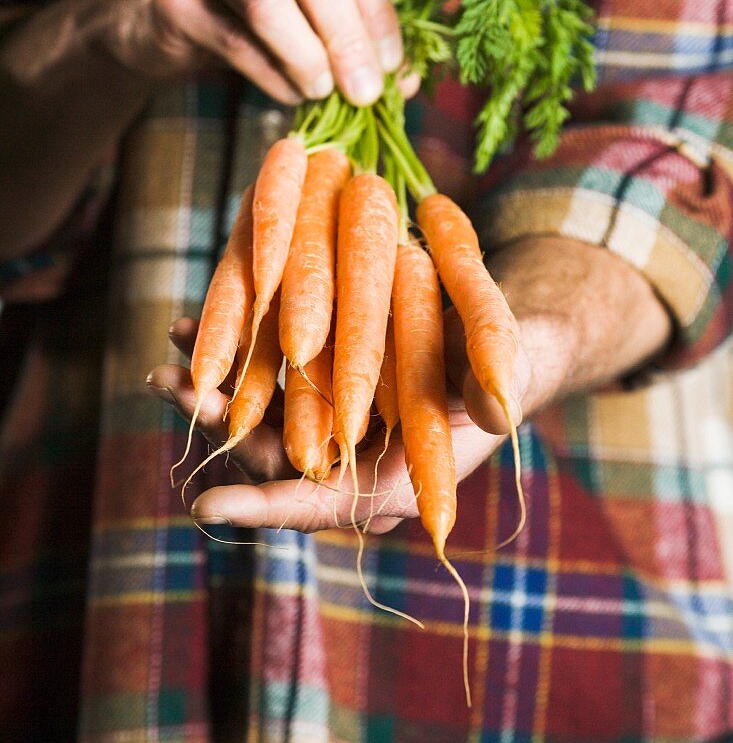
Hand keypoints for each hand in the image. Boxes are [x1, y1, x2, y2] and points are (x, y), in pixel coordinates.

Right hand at [108, 0, 413, 105]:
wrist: (152, 16)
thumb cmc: (247, 7)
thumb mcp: (305, 5)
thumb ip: (355, 31)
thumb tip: (404, 82)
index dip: (381, 16)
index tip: (391, 68)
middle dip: (350, 42)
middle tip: (365, 93)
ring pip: (272, 7)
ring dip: (308, 60)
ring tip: (323, 92)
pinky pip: (234, 41)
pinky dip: (271, 77)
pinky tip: (289, 94)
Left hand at [146, 235, 670, 534]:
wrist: (496, 340)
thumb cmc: (506, 364)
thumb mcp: (507, 372)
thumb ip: (499, 393)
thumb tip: (497, 414)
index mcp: (394, 478)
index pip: (325, 505)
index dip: (268, 507)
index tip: (208, 506)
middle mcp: (350, 460)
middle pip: (273, 459)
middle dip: (220, 428)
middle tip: (170, 387)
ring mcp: (330, 423)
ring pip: (259, 421)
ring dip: (212, 392)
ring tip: (165, 360)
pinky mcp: (319, 385)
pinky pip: (267, 380)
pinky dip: (233, 356)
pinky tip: (195, 325)